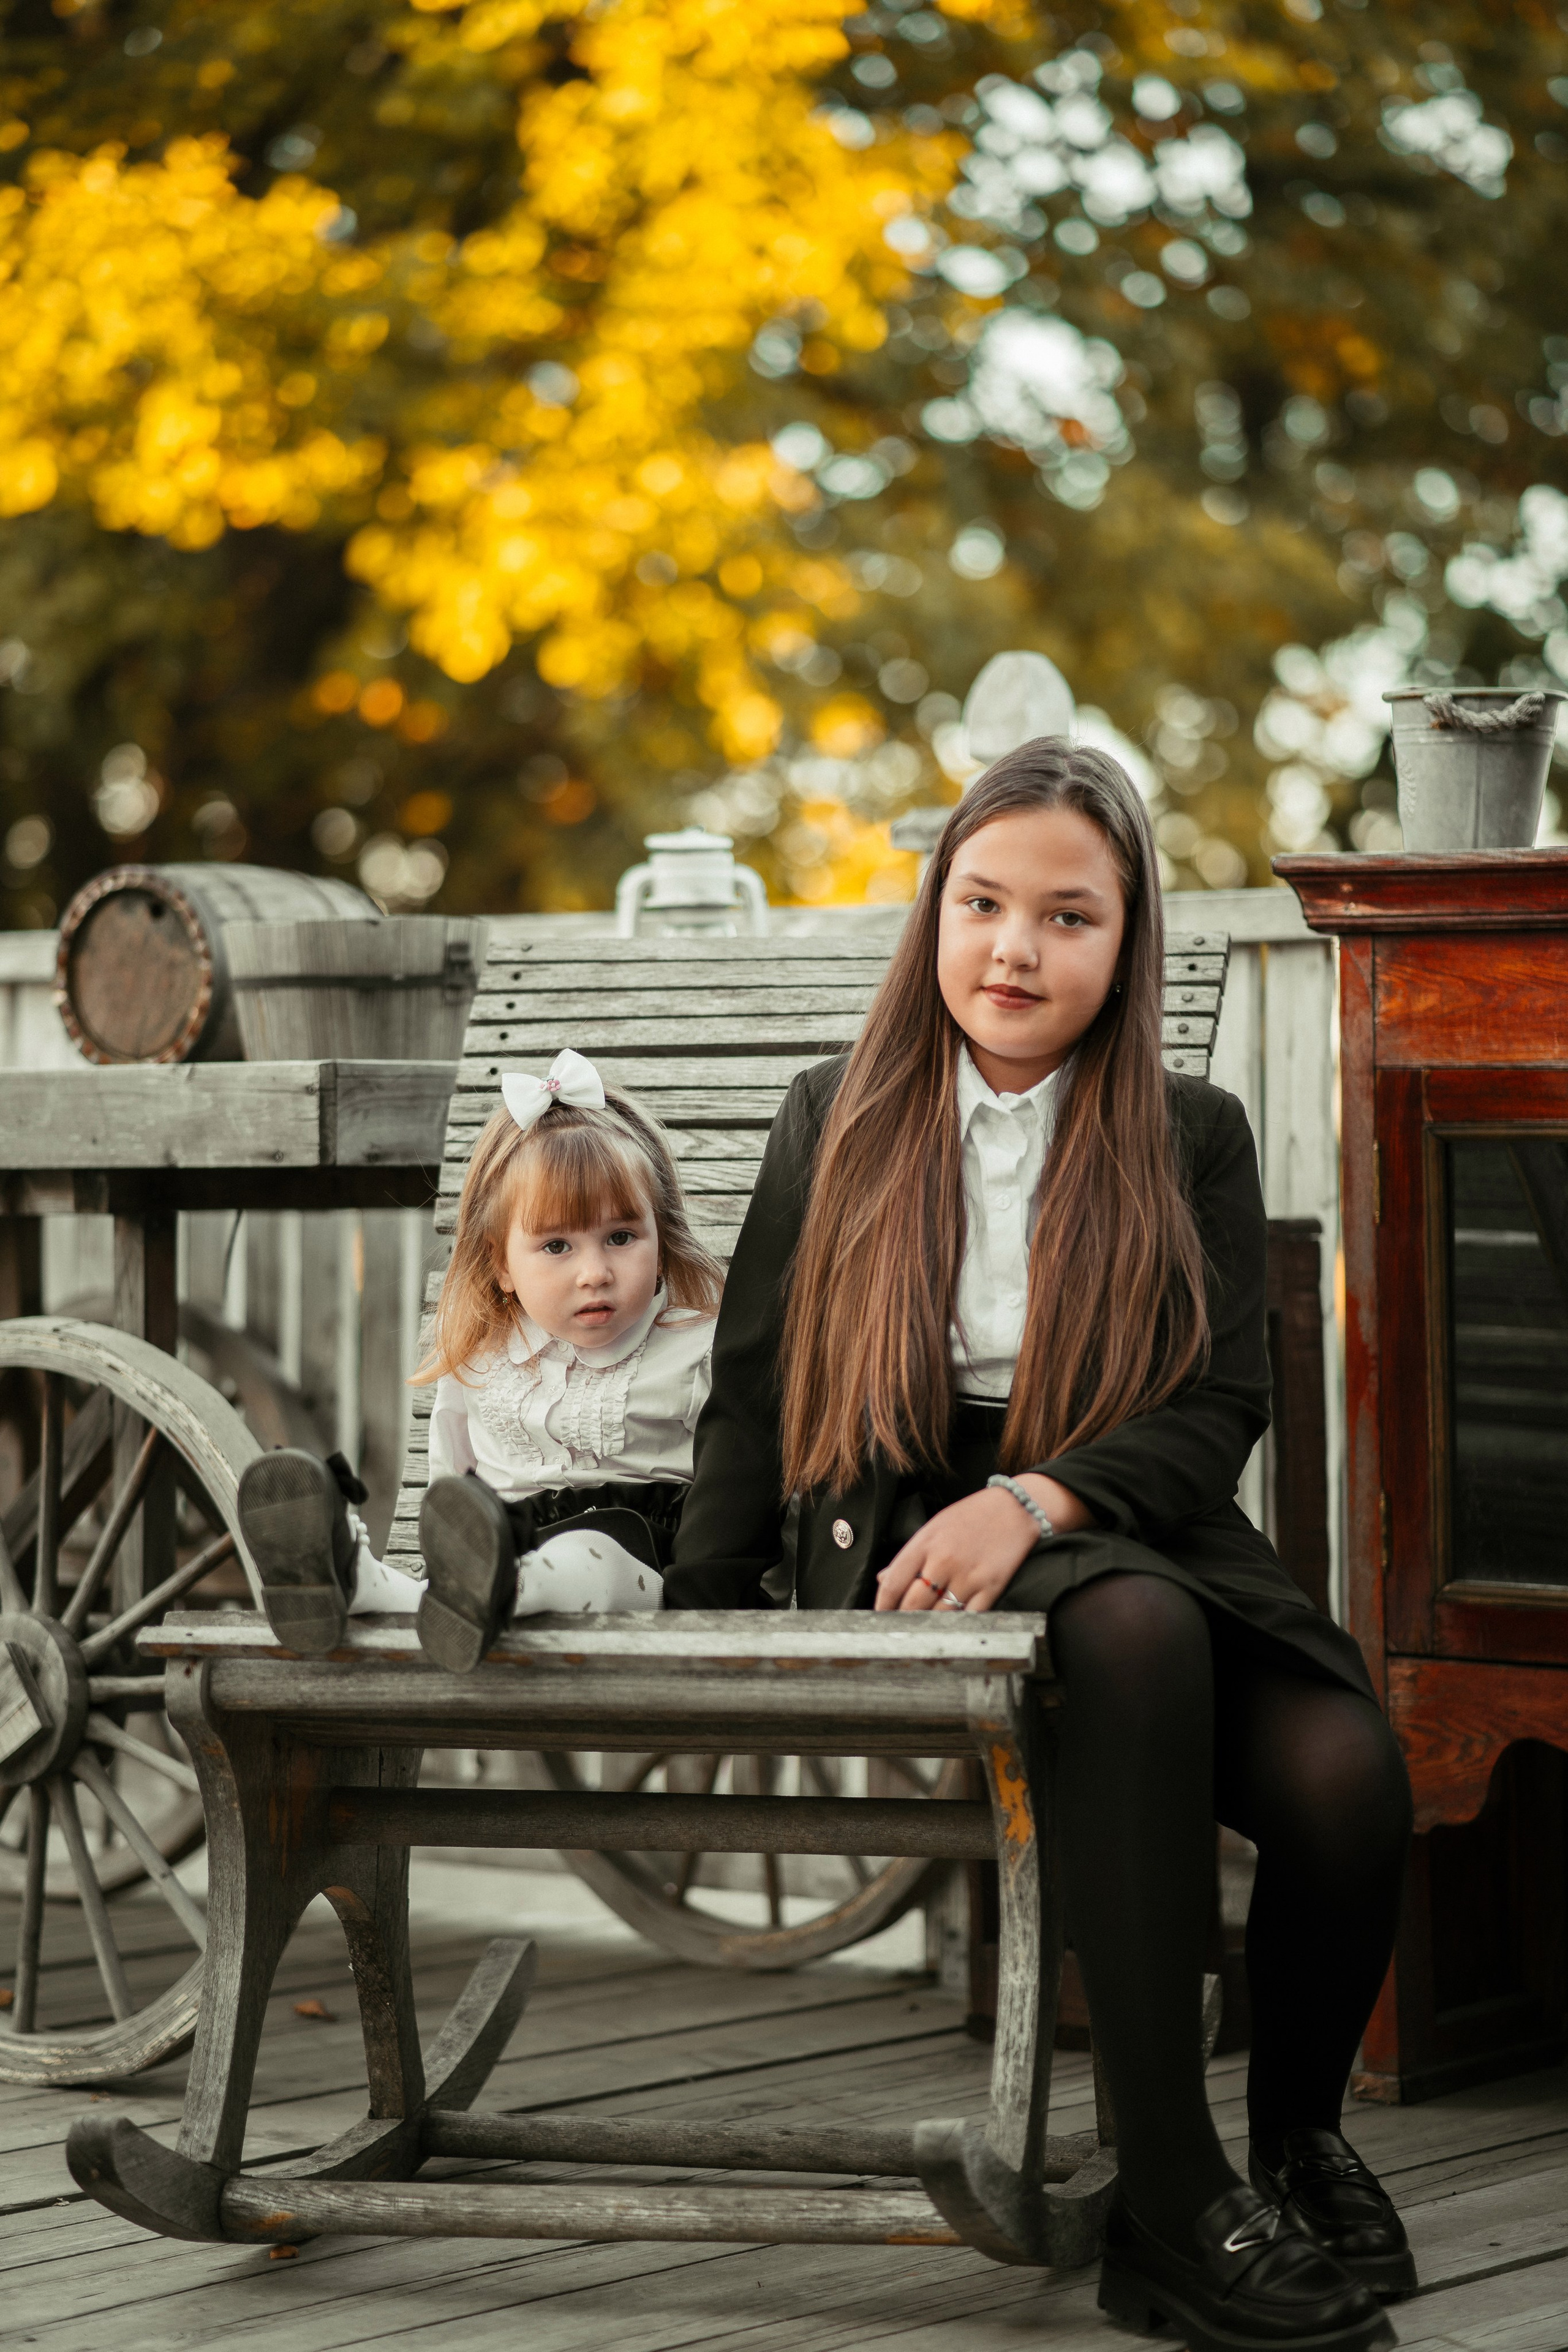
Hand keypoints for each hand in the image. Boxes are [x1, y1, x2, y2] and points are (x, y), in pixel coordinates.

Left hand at [874, 1474, 1089, 1614]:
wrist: (1014, 1508)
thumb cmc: (971, 1517)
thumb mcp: (934, 1529)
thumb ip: (909, 1556)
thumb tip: (883, 1579)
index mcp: (924, 1543)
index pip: (893, 1584)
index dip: (882, 1606)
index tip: (880, 1618)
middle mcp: (943, 1561)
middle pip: (912, 1605)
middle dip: (903, 1621)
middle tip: (900, 1630)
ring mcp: (968, 1576)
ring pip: (938, 1616)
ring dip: (929, 1627)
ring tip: (924, 1632)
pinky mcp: (991, 1587)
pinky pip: (968, 1618)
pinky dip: (958, 1626)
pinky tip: (953, 1628)